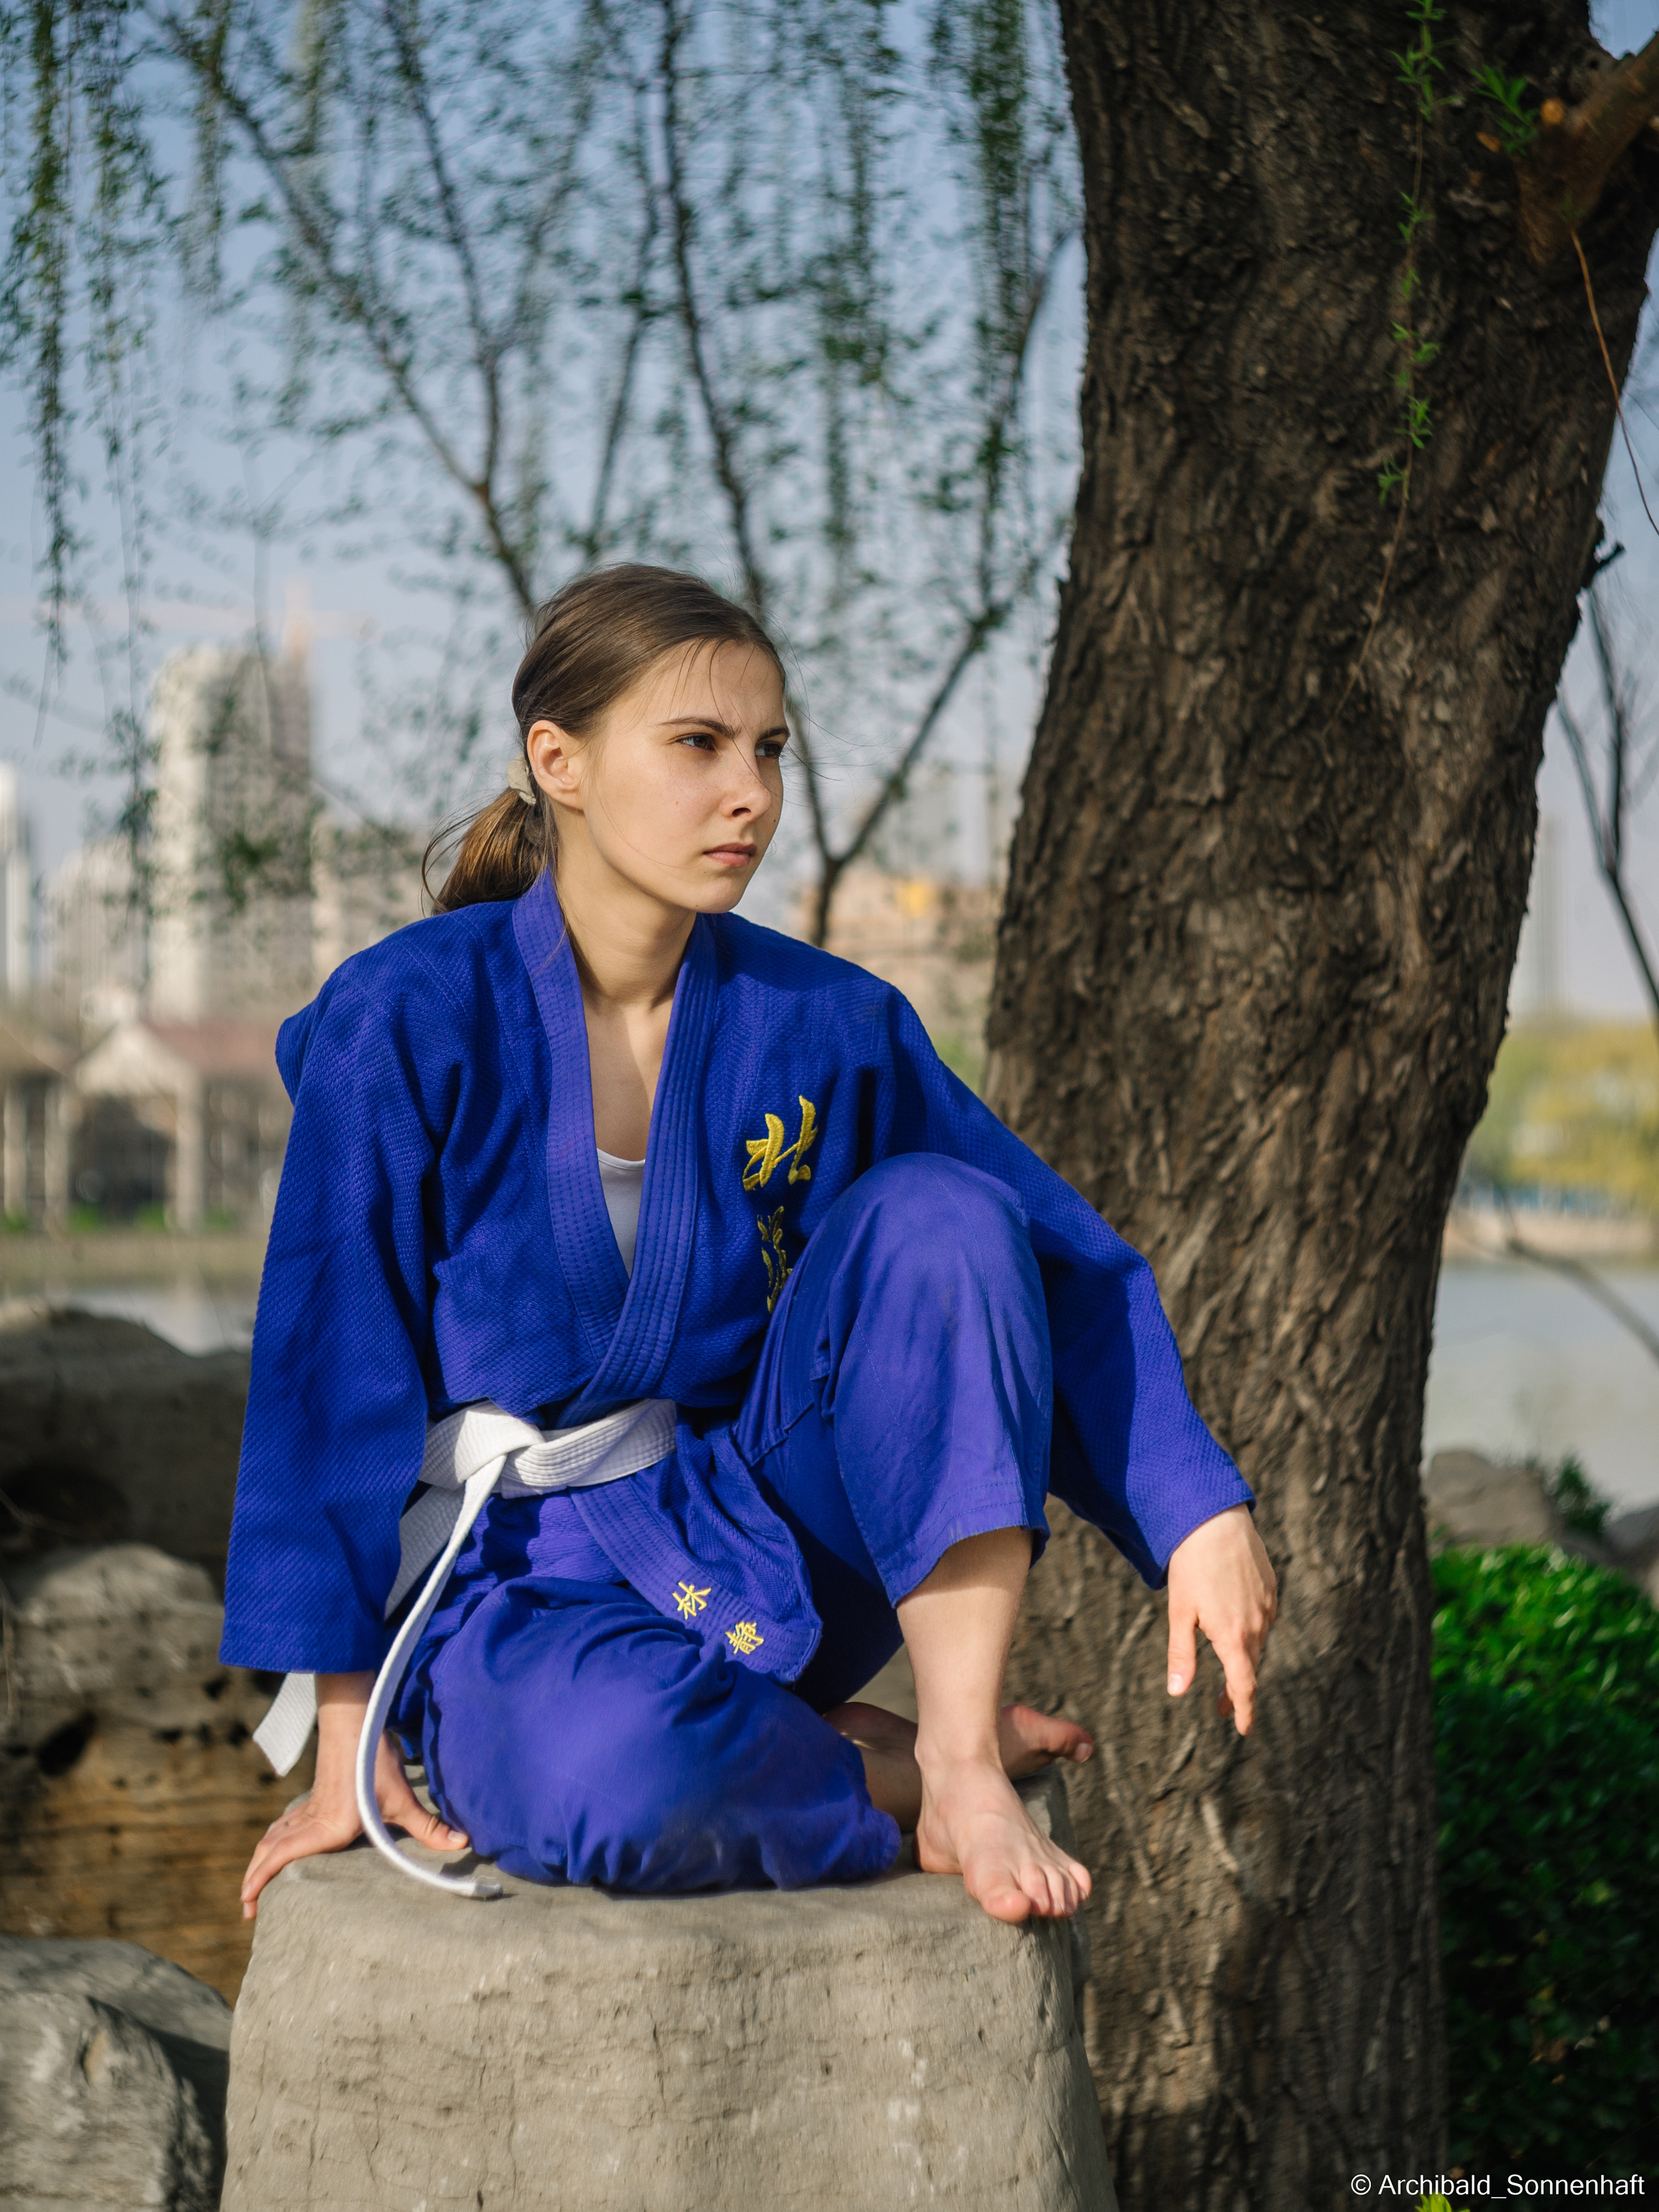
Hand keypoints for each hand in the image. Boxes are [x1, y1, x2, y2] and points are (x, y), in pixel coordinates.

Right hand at [240, 1672, 467, 1916]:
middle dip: (255, 1879)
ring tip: (255, 1884)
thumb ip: (428, 1826)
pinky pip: (285, 1824)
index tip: (247, 1901)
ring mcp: (310, 1806)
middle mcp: (313, 1819)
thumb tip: (461, 1844)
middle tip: (247, 1907)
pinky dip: (273, 1841)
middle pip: (271, 1850)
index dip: (262, 1878)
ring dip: (262, 1860)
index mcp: (328, 1827)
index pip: (284, 1855)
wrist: (354, 1716)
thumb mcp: (402, 1796)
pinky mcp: (314, 1797)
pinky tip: (277, 1846)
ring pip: (274, 1837)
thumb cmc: (374, 1758)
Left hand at [1165, 1505, 1277, 1735]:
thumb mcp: (1179, 1613)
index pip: (1244, 1687)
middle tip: (1220, 1707)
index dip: (1244, 1712)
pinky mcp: (1271, 1589)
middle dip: (1236, 1690)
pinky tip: (1236, 1623)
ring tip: (1226, 1667)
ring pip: (1257, 1643)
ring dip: (1243, 1659)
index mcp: (1233, 1637)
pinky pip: (1264, 1619)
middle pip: (1250, 1668)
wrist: (1215, 1521)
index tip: (1243, 1731)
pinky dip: (1251, 1630)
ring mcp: (1268, 1606)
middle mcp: (1257, 1625)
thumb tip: (1177, 1693)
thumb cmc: (1190, 1566)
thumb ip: (1182, 1655)